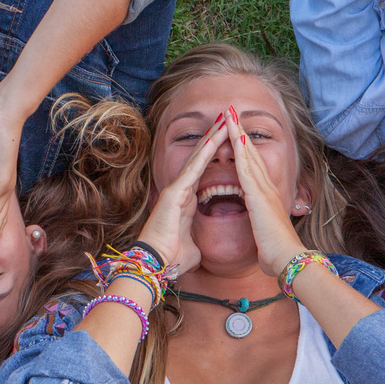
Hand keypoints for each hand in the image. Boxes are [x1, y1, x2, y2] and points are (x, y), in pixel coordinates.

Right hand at [135, 115, 230, 277]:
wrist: (157, 264)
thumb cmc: (172, 258)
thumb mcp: (193, 247)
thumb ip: (197, 240)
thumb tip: (201, 248)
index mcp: (186, 202)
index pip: (203, 172)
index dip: (213, 155)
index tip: (226, 140)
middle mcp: (181, 191)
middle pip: (201, 158)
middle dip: (214, 138)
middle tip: (227, 119)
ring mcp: (177, 189)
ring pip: (198, 158)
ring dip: (212, 138)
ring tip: (225, 121)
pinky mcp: (175, 192)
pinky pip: (194, 168)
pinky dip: (205, 152)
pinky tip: (215, 138)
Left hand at [227, 106, 307, 278]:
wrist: (287, 258)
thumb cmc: (276, 250)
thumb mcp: (266, 230)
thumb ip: (263, 221)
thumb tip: (262, 224)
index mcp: (266, 196)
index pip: (252, 165)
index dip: (244, 147)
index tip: (234, 130)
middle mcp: (266, 187)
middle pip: (251, 152)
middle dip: (240, 131)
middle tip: (231, 112)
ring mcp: (263, 190)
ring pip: (249, 154)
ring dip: (239, 133)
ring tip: (229, 114)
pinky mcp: (258, 196)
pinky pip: (247, 168)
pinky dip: (241, 151)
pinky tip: (234, 136)